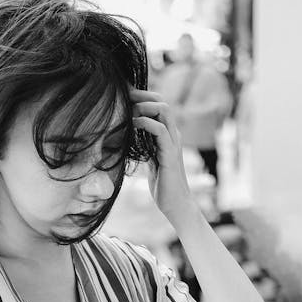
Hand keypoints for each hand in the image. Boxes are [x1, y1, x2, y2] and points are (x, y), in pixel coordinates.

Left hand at [130, 88, 195, 224]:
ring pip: (164, 110)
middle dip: (142, 95)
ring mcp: (173, 143)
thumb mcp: (151, 162)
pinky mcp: (170, 154)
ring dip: (144, 106)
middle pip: (162, 102)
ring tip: (128, 110)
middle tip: (124, 96)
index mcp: (168, 136)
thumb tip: (128, 139)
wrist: (177, 205)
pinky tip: (132, 125)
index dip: (142, 98)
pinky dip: (145, 123)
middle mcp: (173, 135)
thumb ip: (145, 148)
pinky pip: (160, 130)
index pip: (158, 107)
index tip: (124, 96)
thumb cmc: (163, 186)